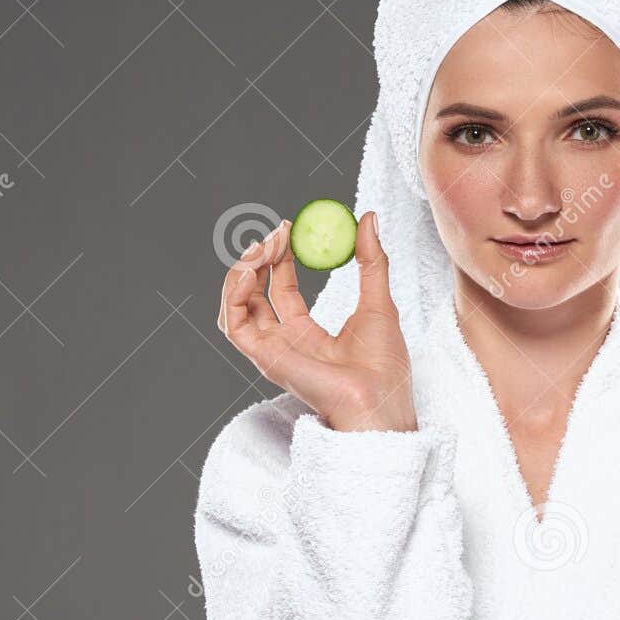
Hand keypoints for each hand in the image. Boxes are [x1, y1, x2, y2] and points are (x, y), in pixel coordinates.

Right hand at [218, 210, 418, 433]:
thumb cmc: (385, 366)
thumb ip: (371, 261)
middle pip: (257, 295)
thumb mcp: (379, 301)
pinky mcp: (265, 359)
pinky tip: (250, 272)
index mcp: (310, 335)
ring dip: (242, 273)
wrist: (382, 401)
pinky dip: (235, 296)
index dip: (280, 258)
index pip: (283, 290)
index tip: (287, 228)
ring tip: (260, 246)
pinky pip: (235, 325)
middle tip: (275, 233)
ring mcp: (274, 352)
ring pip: (239, 307)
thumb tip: (369, 218)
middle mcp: (286, 343)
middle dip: (260, 259)